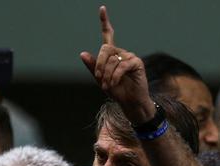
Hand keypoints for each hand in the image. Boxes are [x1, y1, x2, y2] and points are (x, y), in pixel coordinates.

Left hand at [79, 6, 154, 123]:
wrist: (129, 102)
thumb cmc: (116, 90)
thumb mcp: (100, 80)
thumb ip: (92, 67)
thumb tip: (82, 53)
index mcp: (111, 54)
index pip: (108, 35)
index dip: (105, 22)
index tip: (102, 8)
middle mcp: (121, 52)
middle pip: (105, 49)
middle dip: (99, 64)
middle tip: (98, 78)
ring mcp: (130, 56)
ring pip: (112, 60)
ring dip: (106, 75)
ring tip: (107, 86)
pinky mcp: (136, 63)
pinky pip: (121, 66)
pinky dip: (114, 76)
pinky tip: (113, 84)